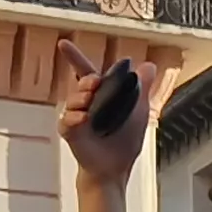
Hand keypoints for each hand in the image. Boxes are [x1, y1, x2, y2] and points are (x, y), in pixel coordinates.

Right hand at [52, 37, 164, 187]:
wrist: (117, 168)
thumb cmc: (126, 141)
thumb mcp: (138, 110)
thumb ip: (142, 87)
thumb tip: (148, 64)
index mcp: (102, 96)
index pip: (87, 72)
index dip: (74, 57)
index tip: (62, 43)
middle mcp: (87, 104)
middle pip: (82, 82)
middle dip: (87, 80)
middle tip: (95, 84)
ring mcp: (77, 117)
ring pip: (73, 99)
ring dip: (80, 98)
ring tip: (89, 104)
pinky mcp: (71, 133)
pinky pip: (66, 121)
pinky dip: (74, 118)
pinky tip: (83, 119)